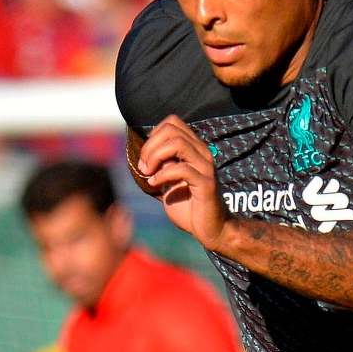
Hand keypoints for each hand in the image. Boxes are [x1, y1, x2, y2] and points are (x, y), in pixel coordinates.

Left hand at [134, 116, 228, 248]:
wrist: (210, 229)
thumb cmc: (187, 205)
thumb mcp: (168, 181)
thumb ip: (160, 165)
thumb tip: (143, 154)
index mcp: (194, 148)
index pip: (172, 122)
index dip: (153, 135)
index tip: (145, 158)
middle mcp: (202, 152)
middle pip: (171, 130)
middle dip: (150, 146)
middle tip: (143, 167)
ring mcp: (205, 167)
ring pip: (177, 143)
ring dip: (155, 157)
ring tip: (148, 173)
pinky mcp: (206, 183)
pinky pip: (181, 169)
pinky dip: (162, 175)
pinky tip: (155, 184)